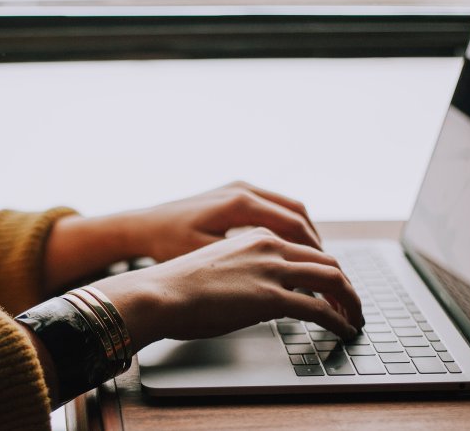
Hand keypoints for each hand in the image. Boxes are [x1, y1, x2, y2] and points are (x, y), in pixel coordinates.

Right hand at [92, 228, 362, 352]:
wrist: (159, 291)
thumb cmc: (181, 284)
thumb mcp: (223, 264)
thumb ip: (251, 270)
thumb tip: (268, 292)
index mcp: (260, 236)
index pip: (308, 250)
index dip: (327, 269)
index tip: (334, 286)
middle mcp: (271, 246)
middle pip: (327, 261)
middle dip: (346, 285)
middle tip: (353, 303)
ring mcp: (272, 270)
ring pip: (331, 279)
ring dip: (350, 300)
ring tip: (355, 317)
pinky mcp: (270, 297)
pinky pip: (319, 308)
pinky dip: (338, 319)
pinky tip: (344, 329)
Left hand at [130, 181, 320, 261]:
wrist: (142, 225)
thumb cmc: (168, 244)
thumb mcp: (207, 259)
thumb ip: (247, 266)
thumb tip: (284, 282)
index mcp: (240, 204)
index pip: (293, 224)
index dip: (313, 250)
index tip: (325, 270)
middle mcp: (244, 189)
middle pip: (297, 212)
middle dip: (315, 241)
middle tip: (327, 267)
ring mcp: (240, 187)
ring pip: (288, 206)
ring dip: (304, 231)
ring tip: (313, 258)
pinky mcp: (235, 192)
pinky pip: (274, 205)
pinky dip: (288, 225)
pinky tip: (289, 245)